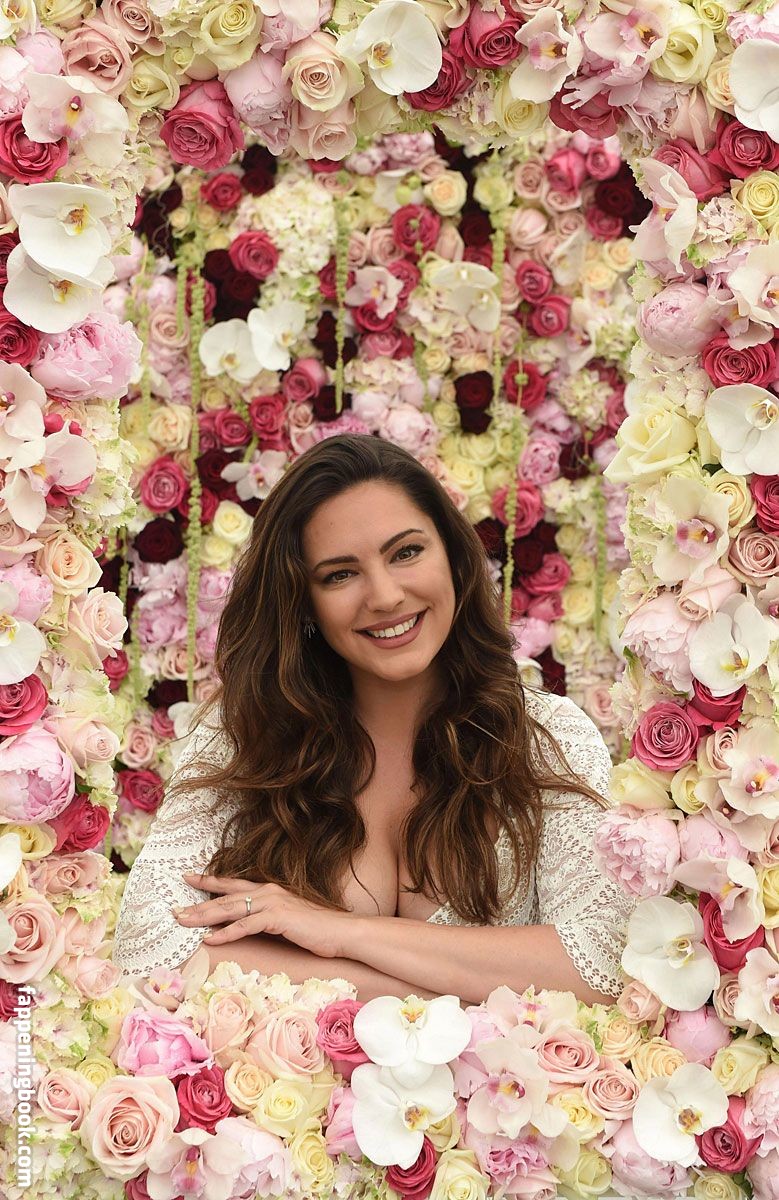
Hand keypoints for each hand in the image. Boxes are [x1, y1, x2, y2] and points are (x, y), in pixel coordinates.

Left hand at [173, 874, 358, 958]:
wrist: (340, 931)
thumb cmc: (315, 928)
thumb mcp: (286, 919)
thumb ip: (266, 916)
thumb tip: (247, 922)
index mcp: (269, 890)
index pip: (232, 883)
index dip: (209, 881)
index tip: (189, 877)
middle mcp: (267, 892)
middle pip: (225, 897)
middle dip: (198, 903)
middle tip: (175, 909)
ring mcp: (272, 903)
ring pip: (230, 909)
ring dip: (205, 917)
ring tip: (184, 923)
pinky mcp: (277, 918)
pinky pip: (245, 926)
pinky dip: (226, 933)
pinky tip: (210, 940)